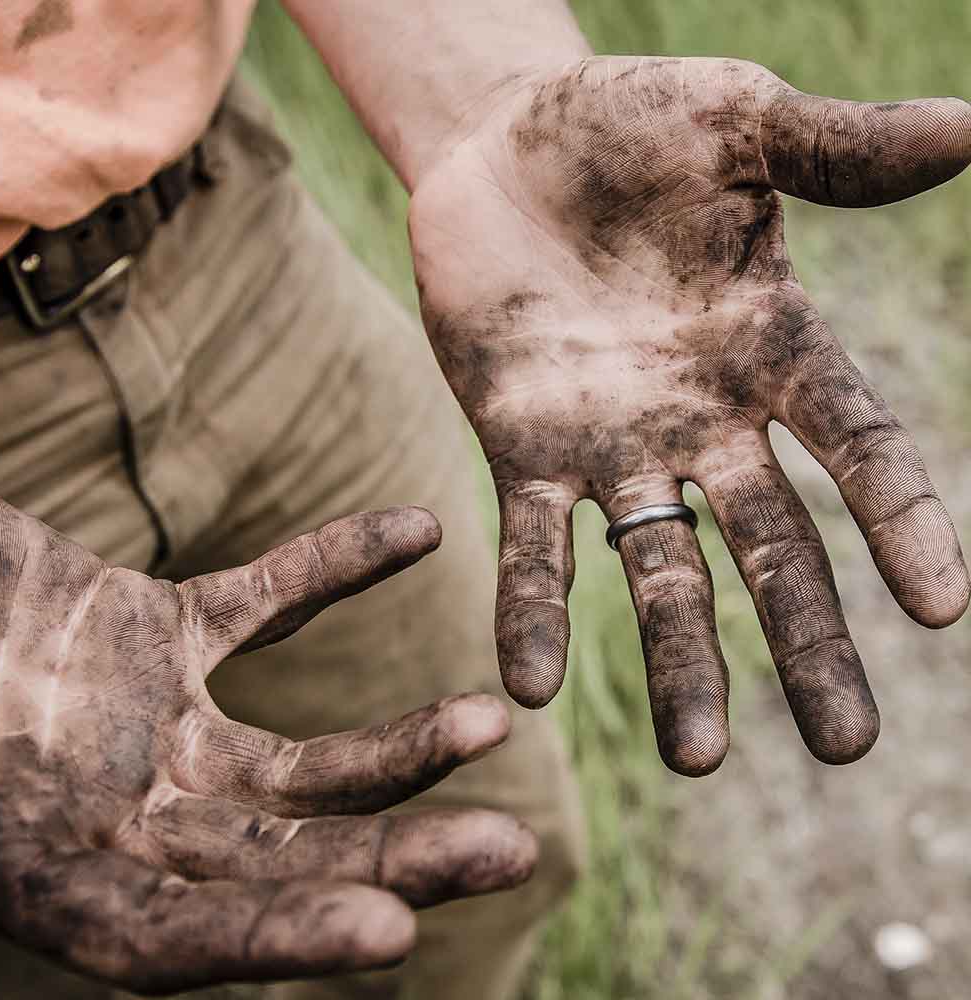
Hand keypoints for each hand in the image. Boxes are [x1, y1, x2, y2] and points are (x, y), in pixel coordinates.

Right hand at [0, 489, 534, 993]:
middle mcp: (114, 814)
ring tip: (490, 720)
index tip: (392, 936)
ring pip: (299, 756)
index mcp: (39, 871)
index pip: (176, 938)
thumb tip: (0, 847)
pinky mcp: (155, 629)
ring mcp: (145, 724)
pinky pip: (268, 599)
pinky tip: (418, 527)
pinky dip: (338, 563)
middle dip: (394, 859)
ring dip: (397, 742)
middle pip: (279, 856)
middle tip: (514, 853)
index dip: (277, 940)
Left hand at [410, 56, 970, 774]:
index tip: (944, 607)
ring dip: (677, 660)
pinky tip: (531, 686)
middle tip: (844, 748)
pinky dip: (533, 610)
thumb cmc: (624, 125)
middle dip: (805, 641)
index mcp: (769, 346)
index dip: (902, 520)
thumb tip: (970, 127)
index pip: (857, 444)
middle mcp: (700, 417)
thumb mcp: (734, 123)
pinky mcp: (518, 448)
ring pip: (656, 568)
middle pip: (770, 544)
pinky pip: (531, 544)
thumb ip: (834, 149)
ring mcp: (610, 444)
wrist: (499, 143)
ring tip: (692, 760)